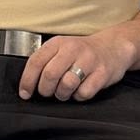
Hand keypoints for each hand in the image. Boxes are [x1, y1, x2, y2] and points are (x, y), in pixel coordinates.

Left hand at [19, 29, 135, 103]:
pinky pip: (84, 93)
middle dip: (45, 90)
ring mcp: (89, 61)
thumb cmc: (82, 52)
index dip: (27, 81)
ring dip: (62, 94)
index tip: (25, 93)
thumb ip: (45, 62)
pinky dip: (79, 96)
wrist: (114, 47)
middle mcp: (73, 49)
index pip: (36, 62)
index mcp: (58, 43)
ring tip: (65, 92)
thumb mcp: (61, 49)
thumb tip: (27, 85)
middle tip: (48, 93)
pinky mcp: (102, 73)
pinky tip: (80, 90)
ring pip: (66, 85)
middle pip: (49, 75)